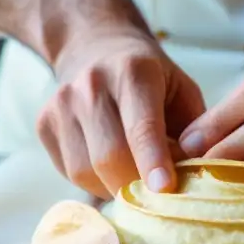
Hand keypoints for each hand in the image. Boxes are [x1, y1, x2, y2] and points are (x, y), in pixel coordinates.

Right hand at [37, 35, 204, 198]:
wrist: (96, 47)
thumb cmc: (153, 80)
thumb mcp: (183, 92)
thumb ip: (194, 131)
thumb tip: (199, 174)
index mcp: (134, 72)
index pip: (141, 126)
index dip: (153, 161)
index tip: (165, 189)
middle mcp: (92, 85)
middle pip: (110, 157)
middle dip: (137, 187)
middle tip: (158, 195)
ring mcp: (62, 103)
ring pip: (85, 171)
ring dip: (114, 188)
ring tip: (134, 178)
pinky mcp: (44, 123)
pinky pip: (69, 172)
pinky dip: (94, 183)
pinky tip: (110, 169)